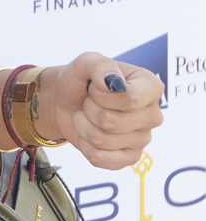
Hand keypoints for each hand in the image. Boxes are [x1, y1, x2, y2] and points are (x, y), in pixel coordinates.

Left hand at [43, 53, 164, 168]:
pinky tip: (87, 133)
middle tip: (89, 102)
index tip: (94, 88)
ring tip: (86, 115)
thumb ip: (101, 65)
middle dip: (89, 110)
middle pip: (113, 122)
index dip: (102, 96)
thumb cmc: (82, 80)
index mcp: (151, 87)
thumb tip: (114, 82)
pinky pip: (100, 158)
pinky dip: (84, 144)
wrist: (67, 101)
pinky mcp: (130, 157)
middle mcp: (152, 114)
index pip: (131, 100)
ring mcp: (143, 138)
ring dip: (83, 125)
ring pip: (103, 140)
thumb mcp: (87, 62)